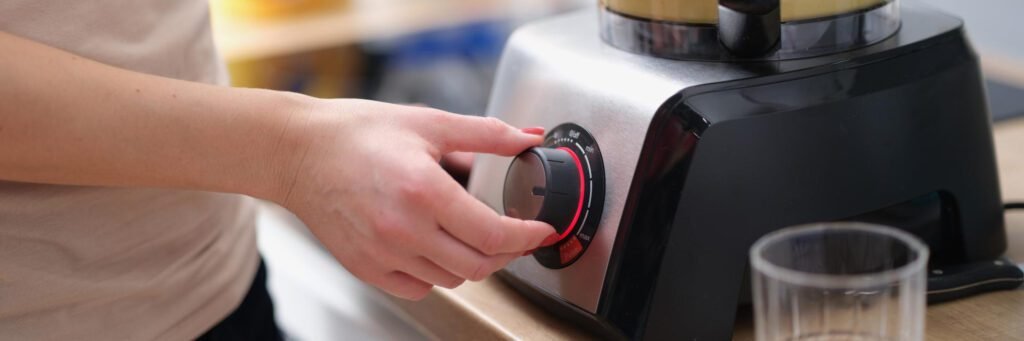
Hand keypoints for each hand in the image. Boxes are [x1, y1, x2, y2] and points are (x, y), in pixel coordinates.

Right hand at [276, 99, 557, 299]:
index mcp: (424, 191)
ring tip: (471, 235)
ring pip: (451, 279)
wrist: (298, 152)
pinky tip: (434, 246)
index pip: (493, 234)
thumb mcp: (428, 123)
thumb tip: (528, 139)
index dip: (526, 237)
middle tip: (513, 235)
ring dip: (472, 262)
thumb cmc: (357, 133)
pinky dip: (436, 273)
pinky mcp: (366, 268)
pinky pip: (419, 287)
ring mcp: (383, 254)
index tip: (539, 230)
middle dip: (506, 253)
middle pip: (478, 265)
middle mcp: (404, 230)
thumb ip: (485, 134)